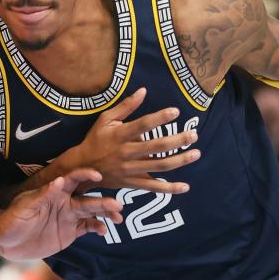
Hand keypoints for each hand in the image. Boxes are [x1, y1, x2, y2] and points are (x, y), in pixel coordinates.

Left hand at [0, 169, 124, 260]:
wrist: (7, 242)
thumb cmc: (12, 220)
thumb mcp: (24, 207)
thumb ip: (42, 195)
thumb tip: (59, 181)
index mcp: (54, 192)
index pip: (73, 179)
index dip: (85, 175)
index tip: (97, 176)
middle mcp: (65, 202)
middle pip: (88, 198)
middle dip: (104, 201)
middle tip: (117, 205)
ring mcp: (69, 217)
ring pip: (92, 212)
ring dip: (106, 213)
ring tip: (117, 218)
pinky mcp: (70, 232)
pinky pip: (88, 227)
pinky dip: (98, 228)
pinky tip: (104, 231)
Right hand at [72, 88, 200, 193]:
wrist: (82, 168)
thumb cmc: (96, 140)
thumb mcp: (105, 119)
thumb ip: (125, 106)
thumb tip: (143, 91)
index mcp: (120, 135)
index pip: (143, 125)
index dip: (160, 118)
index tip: (176, 112)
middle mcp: (127, 153)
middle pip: (156, 147)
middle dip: (178, 140)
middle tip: (194, 134)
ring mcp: (130, 170)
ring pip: (159, 167)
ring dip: (180, 161)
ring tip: (196, 153)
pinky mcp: (132, 183)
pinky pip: (153, 187)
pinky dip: (169, 188)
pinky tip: (185, 186)